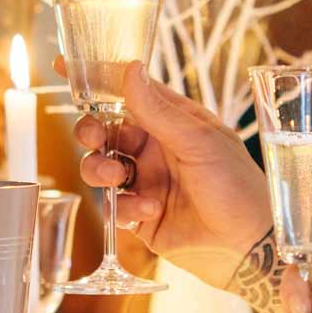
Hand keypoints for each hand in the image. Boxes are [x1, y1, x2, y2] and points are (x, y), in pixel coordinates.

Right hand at [73, 61, 271, 272]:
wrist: (248, 247)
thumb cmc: (237, 187)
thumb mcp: (199, 142)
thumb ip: (158, 110)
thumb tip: (130, 68)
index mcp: (174, 121)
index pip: (130, 92)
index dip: (97, 79)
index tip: (63, 65)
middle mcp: (157, 148)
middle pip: (105, 130)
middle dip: (91, 132)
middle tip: (94, 138)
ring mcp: (148, 182)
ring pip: (102, 167)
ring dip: (102, 169)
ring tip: (121, 179)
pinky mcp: (141, 216)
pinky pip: (115, 205)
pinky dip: (125, 207)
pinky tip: (150, 211)